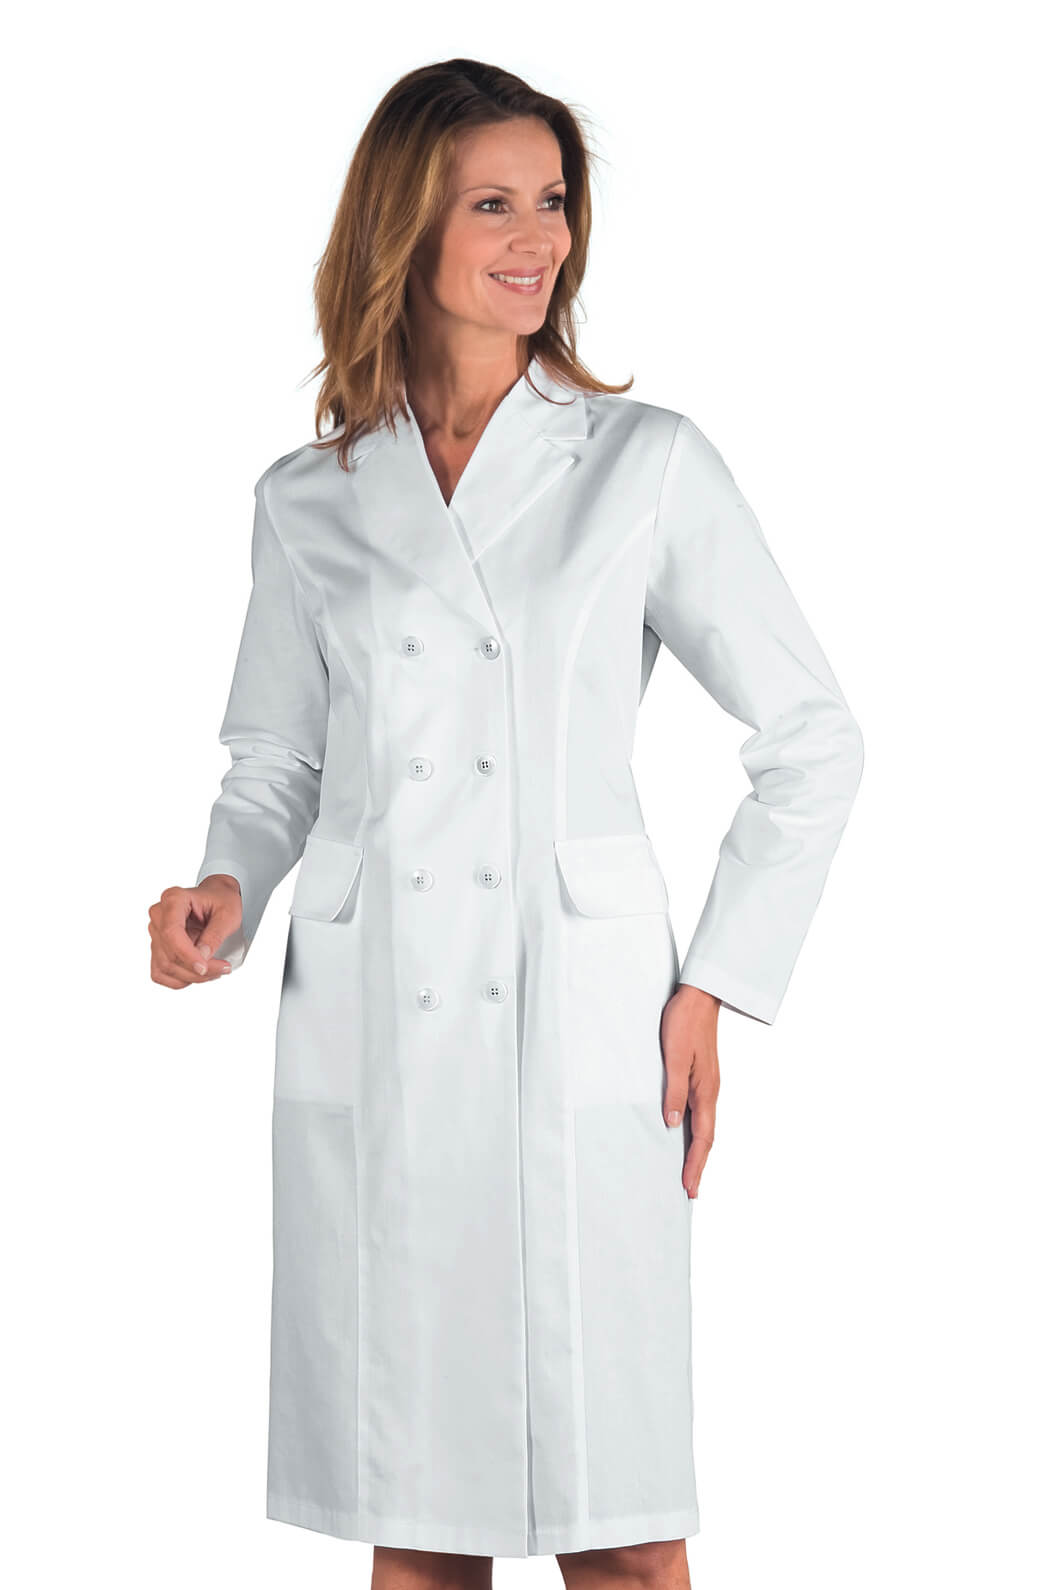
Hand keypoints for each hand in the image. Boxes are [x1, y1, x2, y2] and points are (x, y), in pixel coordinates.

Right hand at [148, 874, 241, 987]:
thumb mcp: (228, 915)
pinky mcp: (157, 947)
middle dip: (195, 969)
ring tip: (215, 970)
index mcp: (173, 899)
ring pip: (165, 967)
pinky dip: (181, 979)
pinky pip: (161, 973)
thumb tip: (202, 957)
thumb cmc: (222, 900)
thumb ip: (215, 935)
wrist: (218, 898)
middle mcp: (159, 915)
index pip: (171, 933)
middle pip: (168, 954)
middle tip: (223, 968)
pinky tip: (199, 972)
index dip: (186, 955)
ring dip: (191, 976)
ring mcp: (156, 932)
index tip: (204, 968)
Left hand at [661, 983, 720, 1198]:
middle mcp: (709, 1091)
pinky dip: (693, 1131)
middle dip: (698, 1164)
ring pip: (703, 1125)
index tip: (689, 1188)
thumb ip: (673, 1090)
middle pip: (706, 1137)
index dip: (696, 1164)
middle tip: (690, 1190)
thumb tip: (671, 1123)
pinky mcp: (700, 1076)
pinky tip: (683, 1133)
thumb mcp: (675, 1056)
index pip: (703, 1137)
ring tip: (687, 1170)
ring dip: (696, 1150)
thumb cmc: (685, 1022)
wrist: (699, 995)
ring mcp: (706, 1084)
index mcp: (706, 1090)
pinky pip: (699, 1112)